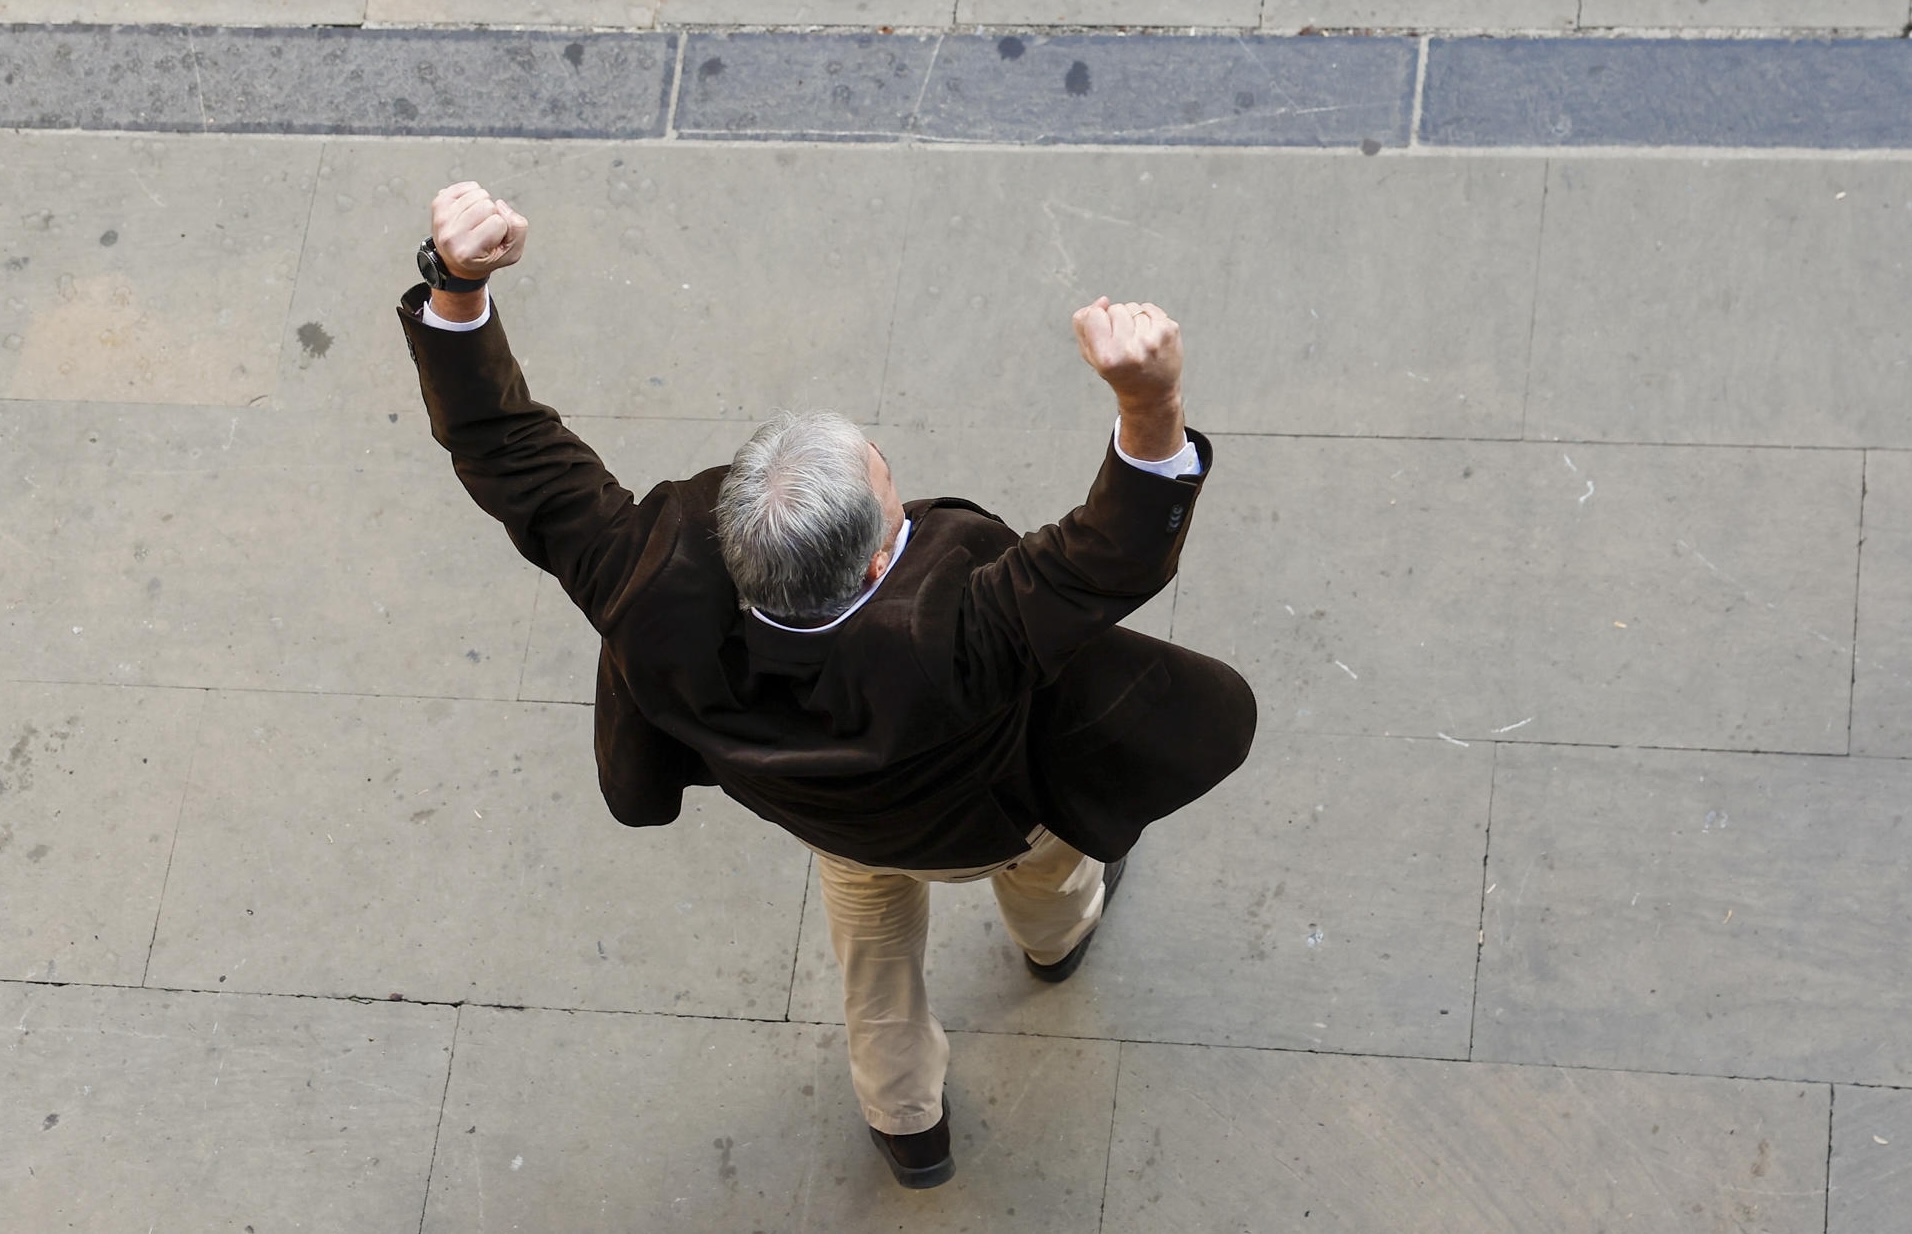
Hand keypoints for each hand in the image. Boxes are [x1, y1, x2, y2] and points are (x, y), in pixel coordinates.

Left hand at [430, 182, 527, 280]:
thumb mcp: (511, 253)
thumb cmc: (484, 256)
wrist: (456, 259)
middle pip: (488, 205)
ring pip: (478, 193)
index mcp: (466, 252)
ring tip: (477, 220)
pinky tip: (470, 209)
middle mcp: (450, 235)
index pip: (498, 222)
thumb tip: (500, 204)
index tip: (492, 240)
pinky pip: (468, 186)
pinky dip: (474, 193)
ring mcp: (442, 217)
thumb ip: (518, 229)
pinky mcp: (439, 202)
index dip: (502, 229)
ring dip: (483, 204)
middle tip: (484, 229)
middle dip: (492, 215)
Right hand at [1072, 297, 1182, 414]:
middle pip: (1115, 308)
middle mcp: (1131, 349)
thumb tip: (1103, 300)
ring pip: (1133, 307)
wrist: (1152, 394)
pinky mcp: (1169, 330)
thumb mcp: (1091, 355)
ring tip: (1137, 342)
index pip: (1094, 314)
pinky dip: (1146, 317)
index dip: (1097, 322)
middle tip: (1123, 345)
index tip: (1105, 339)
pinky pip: (1148, 307)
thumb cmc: (1118, 372)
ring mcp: (1153, 339)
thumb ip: (1083, 325)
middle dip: (1116, 322)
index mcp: (1108, 358)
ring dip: (1132, 320)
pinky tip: (1148, 336)